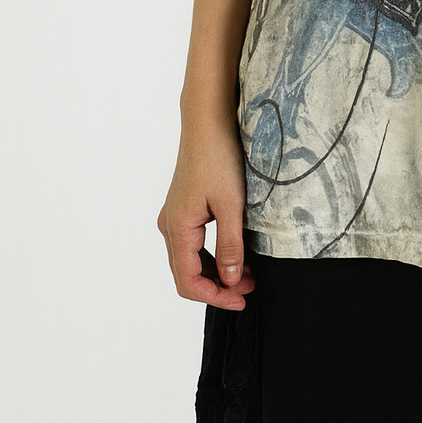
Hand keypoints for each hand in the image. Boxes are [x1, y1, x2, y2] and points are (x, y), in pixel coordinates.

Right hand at [157, 120, 255, 310]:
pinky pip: (193, 243)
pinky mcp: (183, 207)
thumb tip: (231, 281)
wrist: (208, 122)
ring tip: (248, 273)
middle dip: (217, 286)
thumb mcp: (232, 204)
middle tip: (250, 288)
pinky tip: (234, 252)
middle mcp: (169, 225)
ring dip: (215, 271)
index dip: (214, 297)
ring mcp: (174, 216)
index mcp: (177, 228)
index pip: (188, 281)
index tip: (242, 300)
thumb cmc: (219, 157)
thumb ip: (230, 245)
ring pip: (190, 259)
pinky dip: (211, 254)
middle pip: (187, 273)